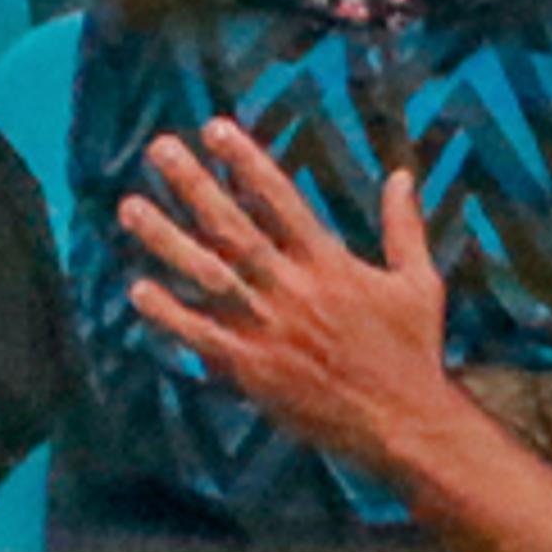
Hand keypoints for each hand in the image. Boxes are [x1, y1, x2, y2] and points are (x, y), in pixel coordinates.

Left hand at [119, 119, 454, 467]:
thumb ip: (404, 227)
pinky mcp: (254, 367)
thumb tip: (402, 175)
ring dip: (166, 239)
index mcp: (330, 264)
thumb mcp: (419, 284)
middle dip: (194, 184)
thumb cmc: (415, 352)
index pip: (281, 200)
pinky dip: (169, 314)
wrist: (406, 422)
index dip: (245, 161)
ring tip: (131, 207)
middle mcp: (293, 288)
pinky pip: (202, 335)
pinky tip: (139, 289)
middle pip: (234, 226)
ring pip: (208, 274)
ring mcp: (268, 327)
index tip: (214, 129)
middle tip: (160, 148)